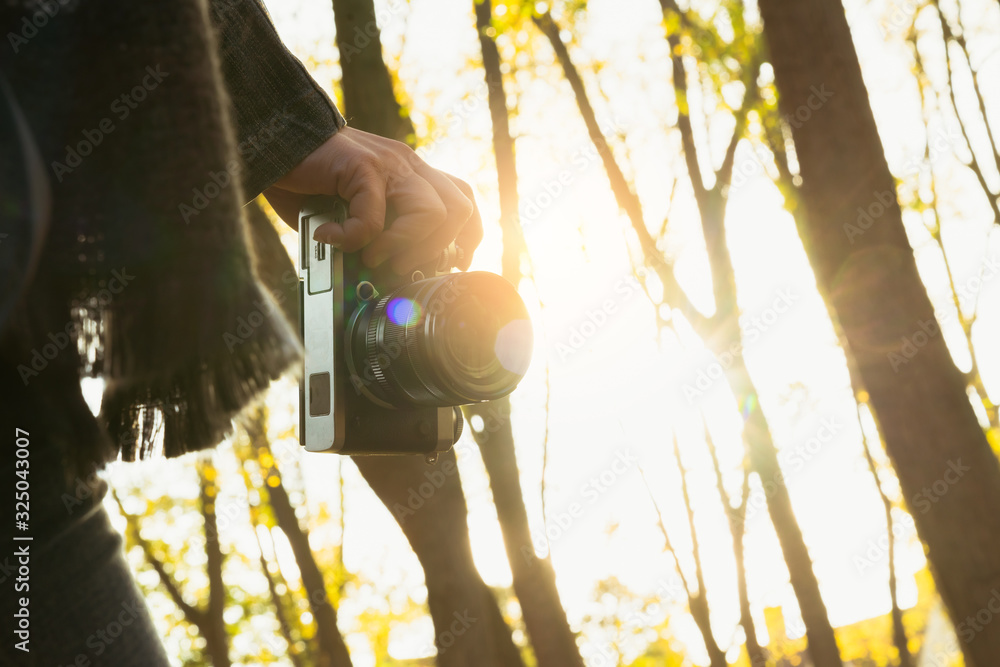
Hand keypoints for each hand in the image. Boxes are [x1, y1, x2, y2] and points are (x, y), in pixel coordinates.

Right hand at [264, 127, 481, 271]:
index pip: (464, 202)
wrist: (275, 140)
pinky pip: (374, 217)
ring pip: (432, 213)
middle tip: (401, 266)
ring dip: (405, 245)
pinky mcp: (361, 166)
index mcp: (414, 173)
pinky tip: (331, 237)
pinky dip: (354, 239)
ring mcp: (389, 163)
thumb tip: (386, 275)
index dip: (466, 237)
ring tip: (373, 257)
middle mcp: (408, 165)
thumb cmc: (312, 181)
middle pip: (459, 210)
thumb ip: (378, 234)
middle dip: (435, 249)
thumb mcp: (356, 211)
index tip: (450, 264)